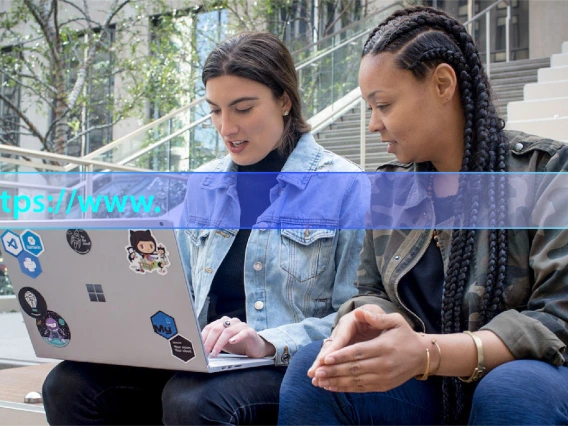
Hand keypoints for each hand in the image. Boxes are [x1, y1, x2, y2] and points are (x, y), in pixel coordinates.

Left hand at [201, 316, 275, 357]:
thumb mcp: (222, 343)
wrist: (255, 348)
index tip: (198, 347)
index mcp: (223, 322)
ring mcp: (242, 326)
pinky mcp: (250, 332)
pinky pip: (243, 333)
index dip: (203, 337)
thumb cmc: (237, 345)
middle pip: (217, 328)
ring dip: (219, 343)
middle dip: (209, 341)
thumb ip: (213, 342)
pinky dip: (237, 337)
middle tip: (205, 352)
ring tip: (215, 353)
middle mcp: (232, 322)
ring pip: (228, 331)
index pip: (210, 327)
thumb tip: (199, 348)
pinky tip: (232, 342)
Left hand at [311, 310, 426, 392]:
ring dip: (337, 382)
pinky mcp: (383, 386)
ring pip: (356, 381)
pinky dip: (346, 388)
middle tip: (317, 372)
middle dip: (334, 371)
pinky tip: (332, 387)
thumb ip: (378, 318)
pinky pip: (361, 388)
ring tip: (320, 381)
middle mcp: (383, 364)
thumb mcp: (396, 321)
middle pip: (354, 369)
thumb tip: (361, 312)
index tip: (326, 358)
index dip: (341, 356)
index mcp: (384, 347)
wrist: (421, 355)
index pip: (358, 352)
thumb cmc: (405, 335)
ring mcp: (383, 377)